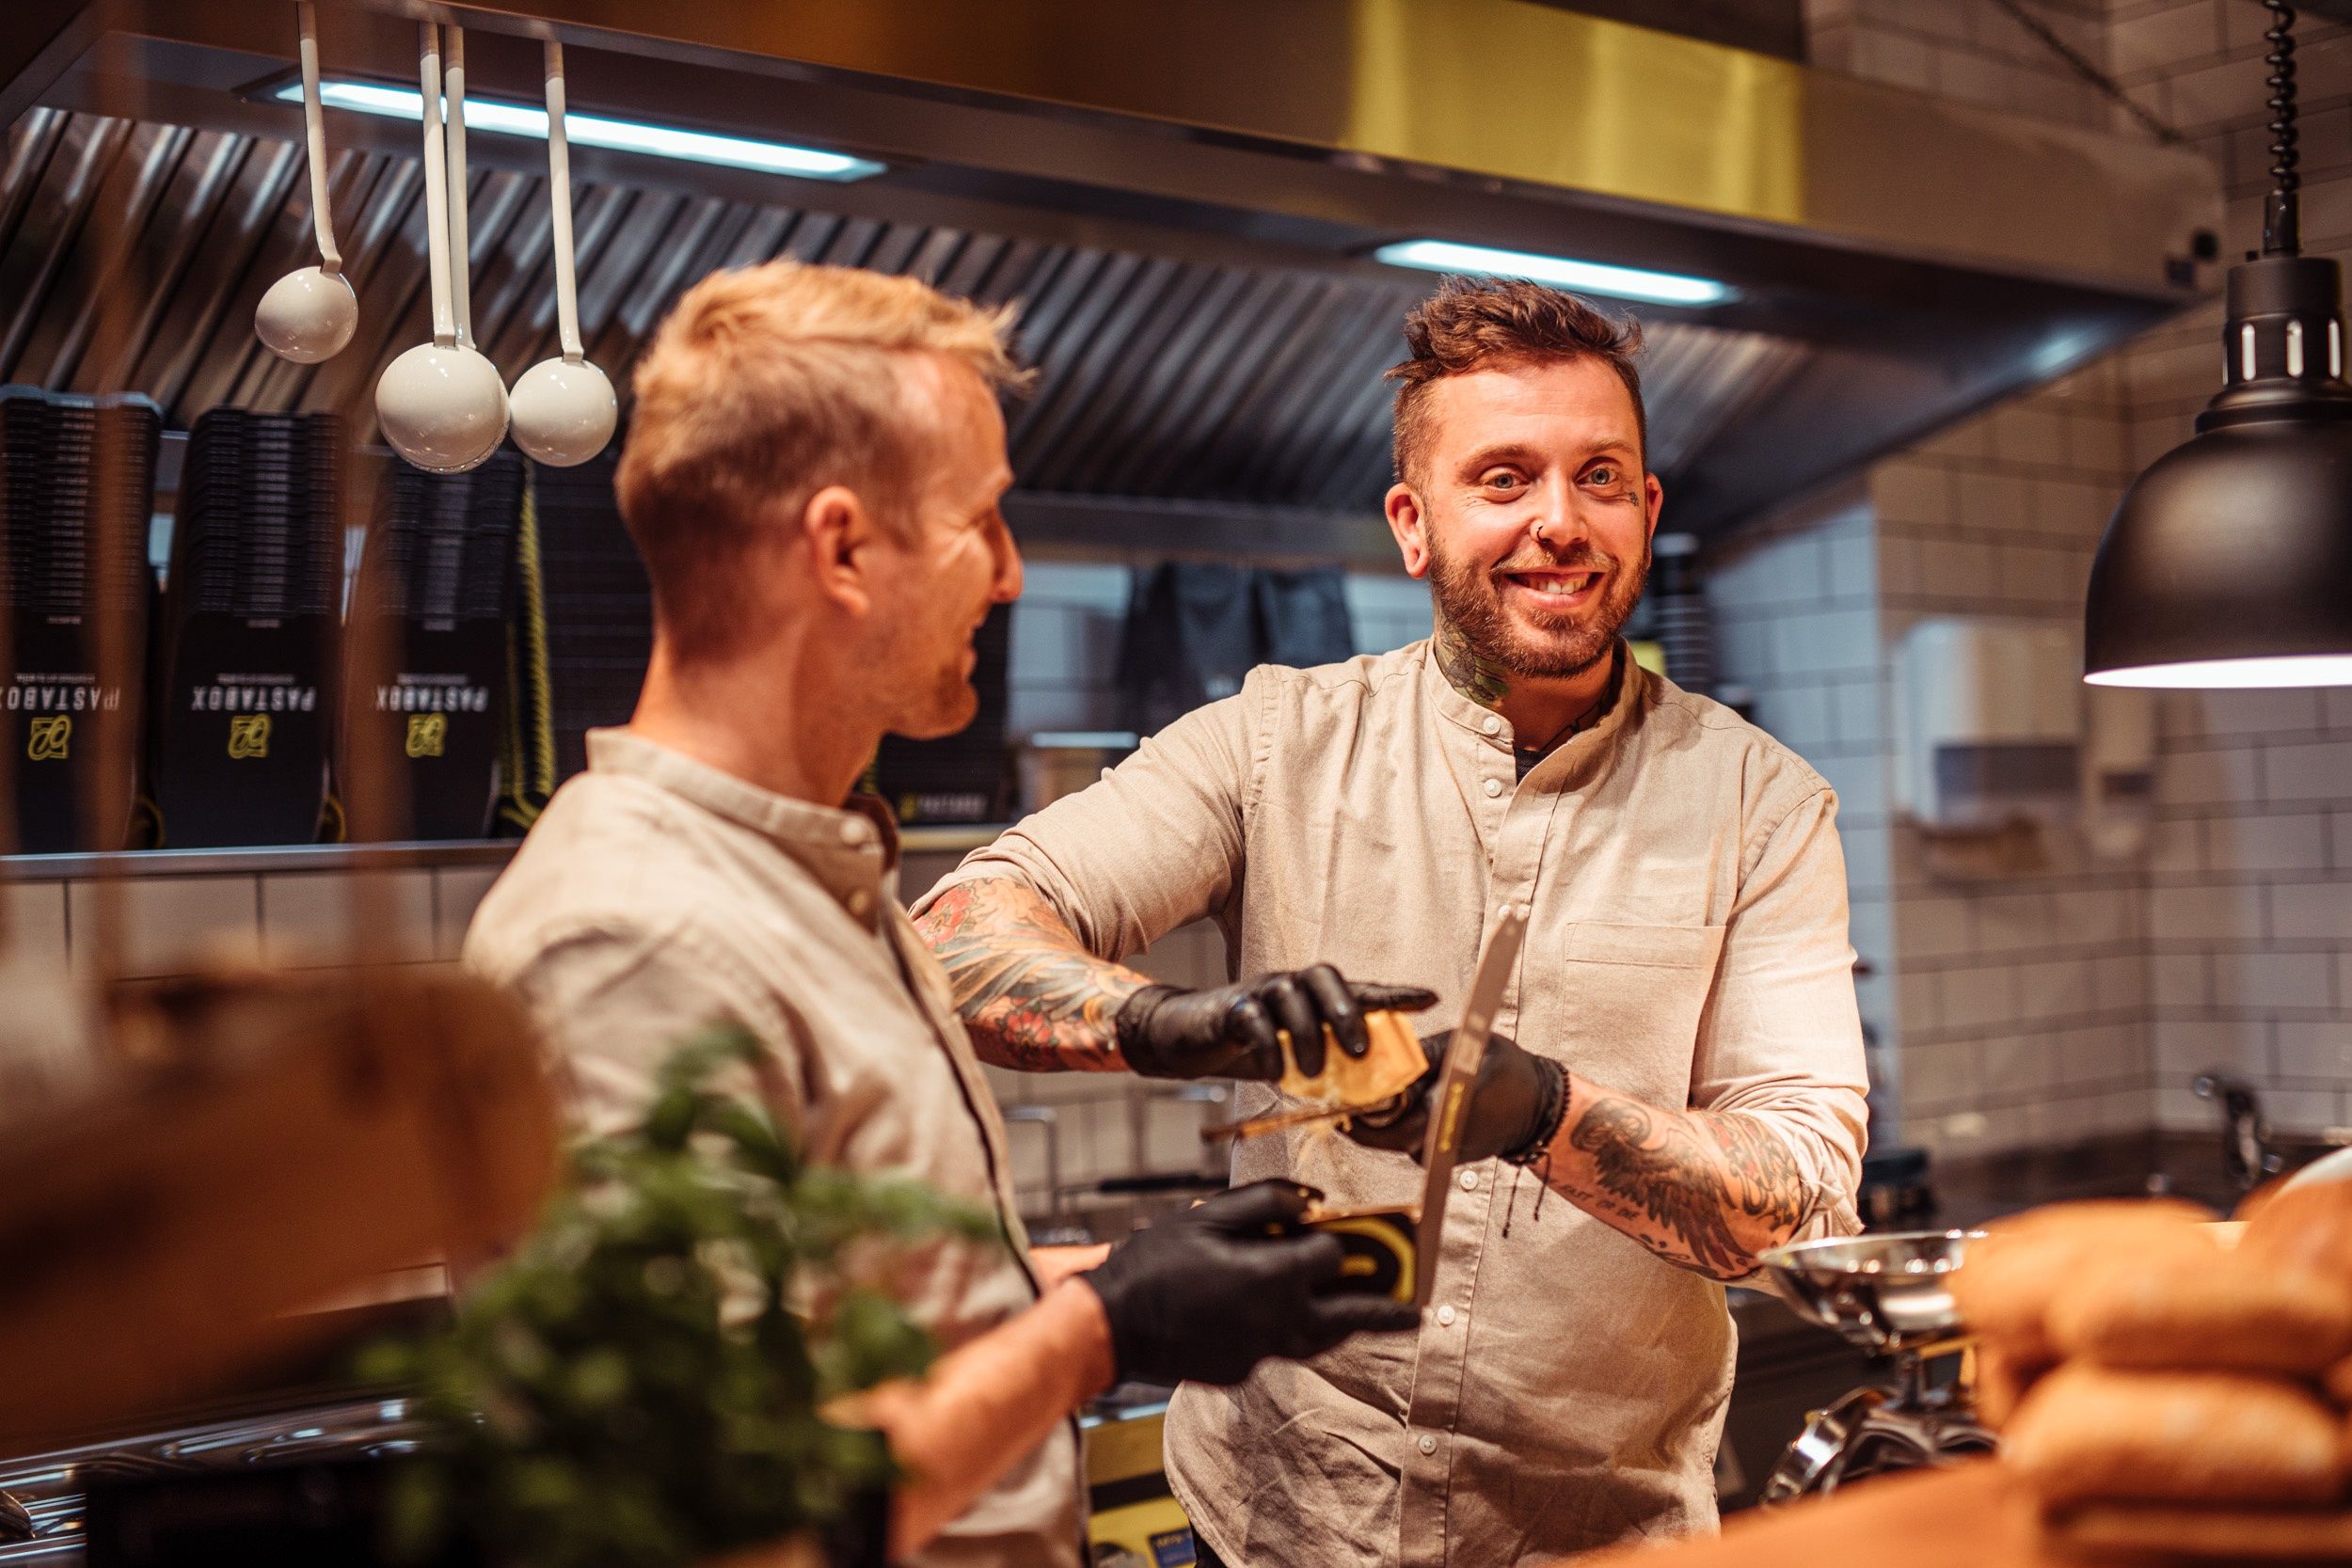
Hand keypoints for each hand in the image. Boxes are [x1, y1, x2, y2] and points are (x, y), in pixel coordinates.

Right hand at [1077, 1180, 1420, 1385]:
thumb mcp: (1206, 1216)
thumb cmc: (1153, 1263)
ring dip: (1344, 1326)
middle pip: (1347, 1316)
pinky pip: (1276, 1348)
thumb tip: (1310, 1198)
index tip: (1335, 1231)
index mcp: (1272, 1277)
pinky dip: (1287, 1330)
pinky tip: (1282, 1315)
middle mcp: (1276, 1320)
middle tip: (1418, 1310)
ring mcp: (1260, 1352)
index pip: (1332, 1258)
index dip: (1337, 1241)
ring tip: (1367, 1316)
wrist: (1111, 1326)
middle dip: (1385, 1310)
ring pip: (1319, 1341)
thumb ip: (1265, 1201)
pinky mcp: (1241, 1371)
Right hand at [1114, 966, 1437, 1080]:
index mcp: (1312, 995)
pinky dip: (1269, 1047)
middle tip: (1361, 1052)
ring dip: (1308, 1036)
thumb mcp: (1296, 1057)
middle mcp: (1289, 985)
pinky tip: (1277, 1073)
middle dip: (1347, 1013)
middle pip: (1325, 979)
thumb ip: (1329, 1065)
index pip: (1359, 987)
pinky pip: (1254, 1020)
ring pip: (1291, 996)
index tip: (1430, 999)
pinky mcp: (1230, 1008)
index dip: (1394, 993)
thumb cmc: (1249, 1047)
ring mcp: (1259, 992)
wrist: (1188, 1038)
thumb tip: (1372, 1095)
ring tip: (1315, 1074)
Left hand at [1344, 1029, 1565, 1165]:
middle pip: (1382, 1136)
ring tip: (1376, 1088)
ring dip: (1384, 1118)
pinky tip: (1407, 1099)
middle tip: (1346, 1089)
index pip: (1381, 1126)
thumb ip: (1420, 1055)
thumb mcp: (1462, 1047)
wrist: (1540, 1108)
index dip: (1354, 1112)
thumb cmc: (1507, 1071)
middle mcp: (1437, 1143)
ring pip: (1396, 1138)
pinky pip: (1414, 1140)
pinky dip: (1405, 1122)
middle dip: (1364, 1114)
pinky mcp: (1445, 1158)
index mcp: (1441, 1114)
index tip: (1335, 1095)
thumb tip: (1380, 1053)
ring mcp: (1442, 1155)